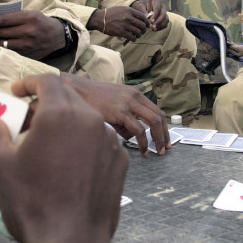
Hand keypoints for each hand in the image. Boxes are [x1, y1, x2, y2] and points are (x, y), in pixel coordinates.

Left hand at [0, 11, 65, 58]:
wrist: (57, 37)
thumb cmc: (40, 22)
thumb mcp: (30, 13)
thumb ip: (14, 16)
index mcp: (28, 18)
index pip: (3, 21)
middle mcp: (28, 32)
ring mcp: (27, 46)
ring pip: (1, 45)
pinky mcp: (27, 55)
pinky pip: (7, 53)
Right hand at [0, 73, 125, 242]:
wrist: (72, 242)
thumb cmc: (32, 204)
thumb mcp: (2, 167)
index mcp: (59, 114)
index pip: (47, 81)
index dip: (30, 82)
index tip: (18, 92)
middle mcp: (89, 119)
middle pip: (69, 96)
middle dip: (48, 101)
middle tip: (30, 117)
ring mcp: (109, 139)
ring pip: (87, 118)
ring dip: (68, 122)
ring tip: (50, 141)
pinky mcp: (120, 159)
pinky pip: (100, 140)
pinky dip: (85, 142)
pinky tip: (70, 162)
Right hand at [49, 73, 168, 155]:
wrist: (76, 90)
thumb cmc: (93, 99)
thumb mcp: (114, 106)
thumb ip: (125, 120)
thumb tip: (132, 136)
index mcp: (135, 94)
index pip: (157, 111)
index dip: (164, 126)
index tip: (165, 139)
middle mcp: (135, 96)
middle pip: (159, 116)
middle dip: (165, 134)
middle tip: (165, 148)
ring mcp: (128, 103)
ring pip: (153, 122)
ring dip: (158, 138)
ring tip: (156, 151)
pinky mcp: (120, 112)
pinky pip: (138, 130)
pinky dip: (143, 142)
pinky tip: (141, 151)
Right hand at [93, 6, 148, 40]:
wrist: (100, 19)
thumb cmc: (111, 14)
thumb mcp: (122, 9)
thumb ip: (131, 13)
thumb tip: (142, 18)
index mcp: (129, 11)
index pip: (143, 17)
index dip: (147, 22)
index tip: (147, 25)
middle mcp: (128, 17)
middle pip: (142, 25)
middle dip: (144, 30)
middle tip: (143, 31)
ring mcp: (125, 25)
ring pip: (138, 32)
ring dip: (139, 35)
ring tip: (137, 35)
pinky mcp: (121, 32)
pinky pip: (132, 37)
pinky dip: (134, 39)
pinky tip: (132, 38)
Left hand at [131, 0, 167, 30]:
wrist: (142, 8)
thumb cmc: (140, 6)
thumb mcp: (139, 6)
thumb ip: (143, 11)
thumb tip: (146, 17)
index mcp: (157, 2)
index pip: (157, 9)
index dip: (155, 16)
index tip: (151, 21)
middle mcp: (162, 7)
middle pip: (163, 15)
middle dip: (158, 22)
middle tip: (152, 27)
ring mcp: (164, 13)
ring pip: (165, 20)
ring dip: (160, 25)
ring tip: (153, 29)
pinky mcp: (165, 19)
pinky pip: (165, 24)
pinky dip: (161, 27)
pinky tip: (154, 29)